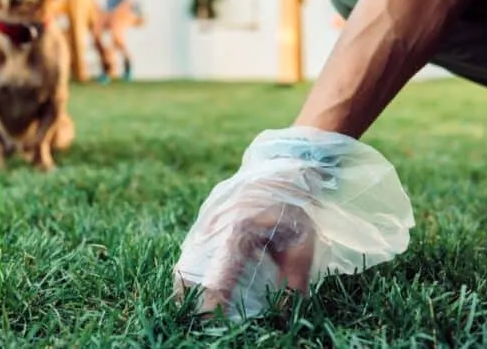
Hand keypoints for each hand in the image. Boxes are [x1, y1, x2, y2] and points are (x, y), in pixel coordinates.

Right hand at [174, 200, 316, 315]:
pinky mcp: (203, 220)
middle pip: (189, 270)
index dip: (212, 302)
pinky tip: (200, 285)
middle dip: (191, 297)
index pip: (216, 276)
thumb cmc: (291, 202)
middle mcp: (212, 226)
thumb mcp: (301, 237)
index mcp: (236, 229)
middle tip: (202, 319)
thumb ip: (295, 274)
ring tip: (198, 307)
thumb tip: (290, 308)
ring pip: (185, 261)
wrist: (277, 166)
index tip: (212, 320)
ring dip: (188, 285)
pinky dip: (192, 270)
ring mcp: (203, 221)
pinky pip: (190, 251)